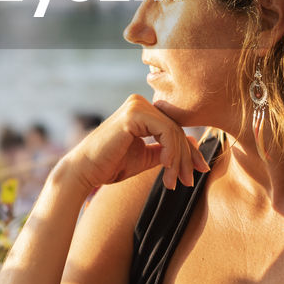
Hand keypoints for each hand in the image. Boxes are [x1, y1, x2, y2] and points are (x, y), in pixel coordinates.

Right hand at [60, 94, 210, 194]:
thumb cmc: (111, 165)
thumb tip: (193, 144)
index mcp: (142, 110)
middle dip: (187, 159)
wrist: (85, 171)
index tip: (197, 173)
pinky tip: (166, 168)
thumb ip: (166, 149)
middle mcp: (139, 102)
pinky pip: (165, 131)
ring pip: (173, 131)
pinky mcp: (134, 114)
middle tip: (188, 182)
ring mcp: (136, 105)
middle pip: (176, 129)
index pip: (174, 128)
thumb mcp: (146, 156)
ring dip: (179, 160)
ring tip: (174, 181)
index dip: (189, 152)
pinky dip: (171, 151)